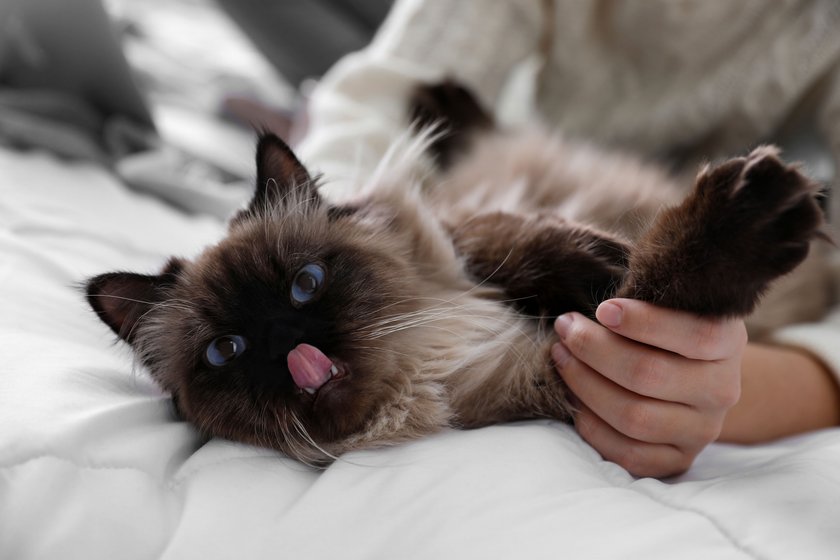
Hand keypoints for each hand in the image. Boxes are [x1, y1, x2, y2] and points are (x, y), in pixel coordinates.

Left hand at [552, 299, 745, 477]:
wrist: (697, 380)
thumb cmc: (670, 331)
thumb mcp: (673, 308)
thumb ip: (646, 301)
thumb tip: (590, 309)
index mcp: (727, 344)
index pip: (695, 335)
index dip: (644, 322)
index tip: (603, 309)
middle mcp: (721, 391)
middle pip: (649, 375)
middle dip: (595, 349)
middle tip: (566, 328)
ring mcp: (701, 431)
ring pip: (634, 417)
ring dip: (585, 385)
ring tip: (562, 358)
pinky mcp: (677, 460)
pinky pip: (628, 453)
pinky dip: (591, 425)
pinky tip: (573, 396)